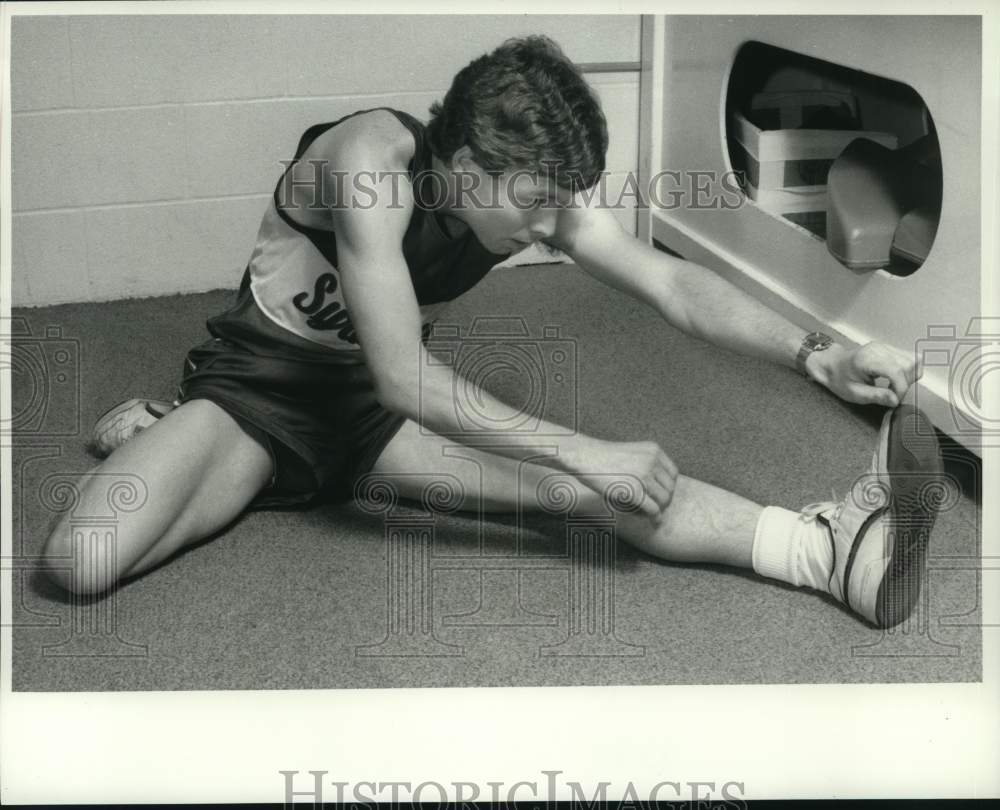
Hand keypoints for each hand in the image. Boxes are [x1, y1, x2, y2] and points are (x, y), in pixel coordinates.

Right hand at [564, 439, 678, 518]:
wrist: (583, 456)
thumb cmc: (602, 458)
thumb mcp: (632, 454)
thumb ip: (648, 466)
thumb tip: (664, 491)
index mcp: (653, 450)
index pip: (673, 474)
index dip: (667, 488)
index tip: (656, 496)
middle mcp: (652, 461)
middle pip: (670, 489)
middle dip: (661, 501)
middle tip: (647, 507)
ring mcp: (644, 476)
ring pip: (663, 501)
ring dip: (655, 510)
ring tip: (640, 511)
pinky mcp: (634, 491)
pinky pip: (653, 510)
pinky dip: (653, 518)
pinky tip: (649, 521)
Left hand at [809, 341, 920, 406]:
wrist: (833, 365)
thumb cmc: (840, 379)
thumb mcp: (854, 393)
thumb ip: (876, 396)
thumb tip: (896, 400)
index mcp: (867, 360)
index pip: (896, 371)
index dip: (901, 387)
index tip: (896, 399)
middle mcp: (879, 349)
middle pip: (908, 364)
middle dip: (906, 383)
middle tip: (894, 394)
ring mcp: (885, 346)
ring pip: (914, 359)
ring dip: (911, 376)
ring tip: (895, 386)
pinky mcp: (889, 348)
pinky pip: (910, 357)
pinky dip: (910, 370)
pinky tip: (897, 379)